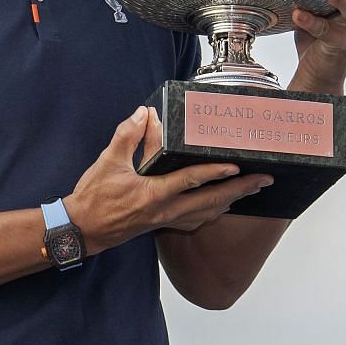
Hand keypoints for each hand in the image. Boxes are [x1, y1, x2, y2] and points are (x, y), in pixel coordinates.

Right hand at [65, 107, 271, 250]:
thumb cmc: (94, 199)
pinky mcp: (162, 225)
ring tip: (250, 190)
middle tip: (263, 180)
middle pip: (211, 201)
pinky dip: (213, 211)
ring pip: (207, 213)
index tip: (238, 165)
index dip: (216, 171)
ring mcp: (166, 221)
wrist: (82, 230)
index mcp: (153, 194)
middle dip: (240, 190)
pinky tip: (220, 205)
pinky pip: (196, 220)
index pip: (192, 181)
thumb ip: (127, 136)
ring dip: (231, 201)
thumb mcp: (107, 162)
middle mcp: (166, 211)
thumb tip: (143, 114)